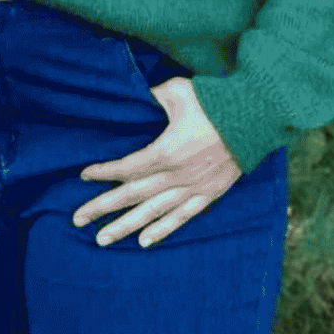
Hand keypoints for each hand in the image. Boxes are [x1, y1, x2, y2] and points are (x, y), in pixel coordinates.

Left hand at [73, 75, 240, 247]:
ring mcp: (194, 187)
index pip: (127, 168)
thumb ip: (151, 99)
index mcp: (167, 151)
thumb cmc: (215, 100)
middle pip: (133, 195)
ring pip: (153, 212)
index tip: (83, 175)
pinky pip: (182, 217)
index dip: (104, 172)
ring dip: (126, 226)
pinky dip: (162, 230)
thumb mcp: (177, 91)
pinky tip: (143, 241)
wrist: (256, 115)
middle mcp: (177, 175)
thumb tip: (133, 100)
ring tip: (102, 239)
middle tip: (77, 219)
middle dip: (103, 207)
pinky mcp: (210, 193)